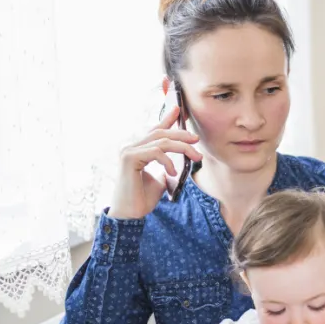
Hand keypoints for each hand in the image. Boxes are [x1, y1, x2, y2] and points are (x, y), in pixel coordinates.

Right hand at [107, 93, 202, 219]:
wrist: (130, 214)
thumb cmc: (143, 198)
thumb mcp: (160, 179)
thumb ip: (166, 167)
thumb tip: (181, 161)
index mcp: (137, 149)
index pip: (154, 130)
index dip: (166, 118)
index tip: (178, 109)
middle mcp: (130, 147)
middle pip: (161, 133)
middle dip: (181, 134)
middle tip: (196, 138)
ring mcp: (128, 151)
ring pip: (161, 141)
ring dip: (182, 147)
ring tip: (195, 156)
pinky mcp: (129, 158)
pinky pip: (155, 152)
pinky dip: (168, 161)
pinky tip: (173, 172)